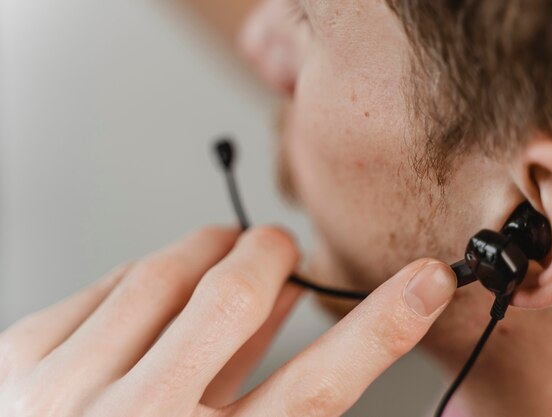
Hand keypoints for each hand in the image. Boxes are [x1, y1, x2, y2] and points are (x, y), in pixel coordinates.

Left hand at [0, 226, 455, 416]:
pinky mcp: (19, 362)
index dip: (380, 326)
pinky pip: (105, 284)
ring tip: (222, 248)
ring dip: (205, 249)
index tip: (425, 281)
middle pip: (233, 299)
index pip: (318, 387)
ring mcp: (68, 392)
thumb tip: (284, 305)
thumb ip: (252, 384)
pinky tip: (154, 283)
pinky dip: (142, 273)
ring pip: (164, 276)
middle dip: (270, 254)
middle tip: (280, 242)